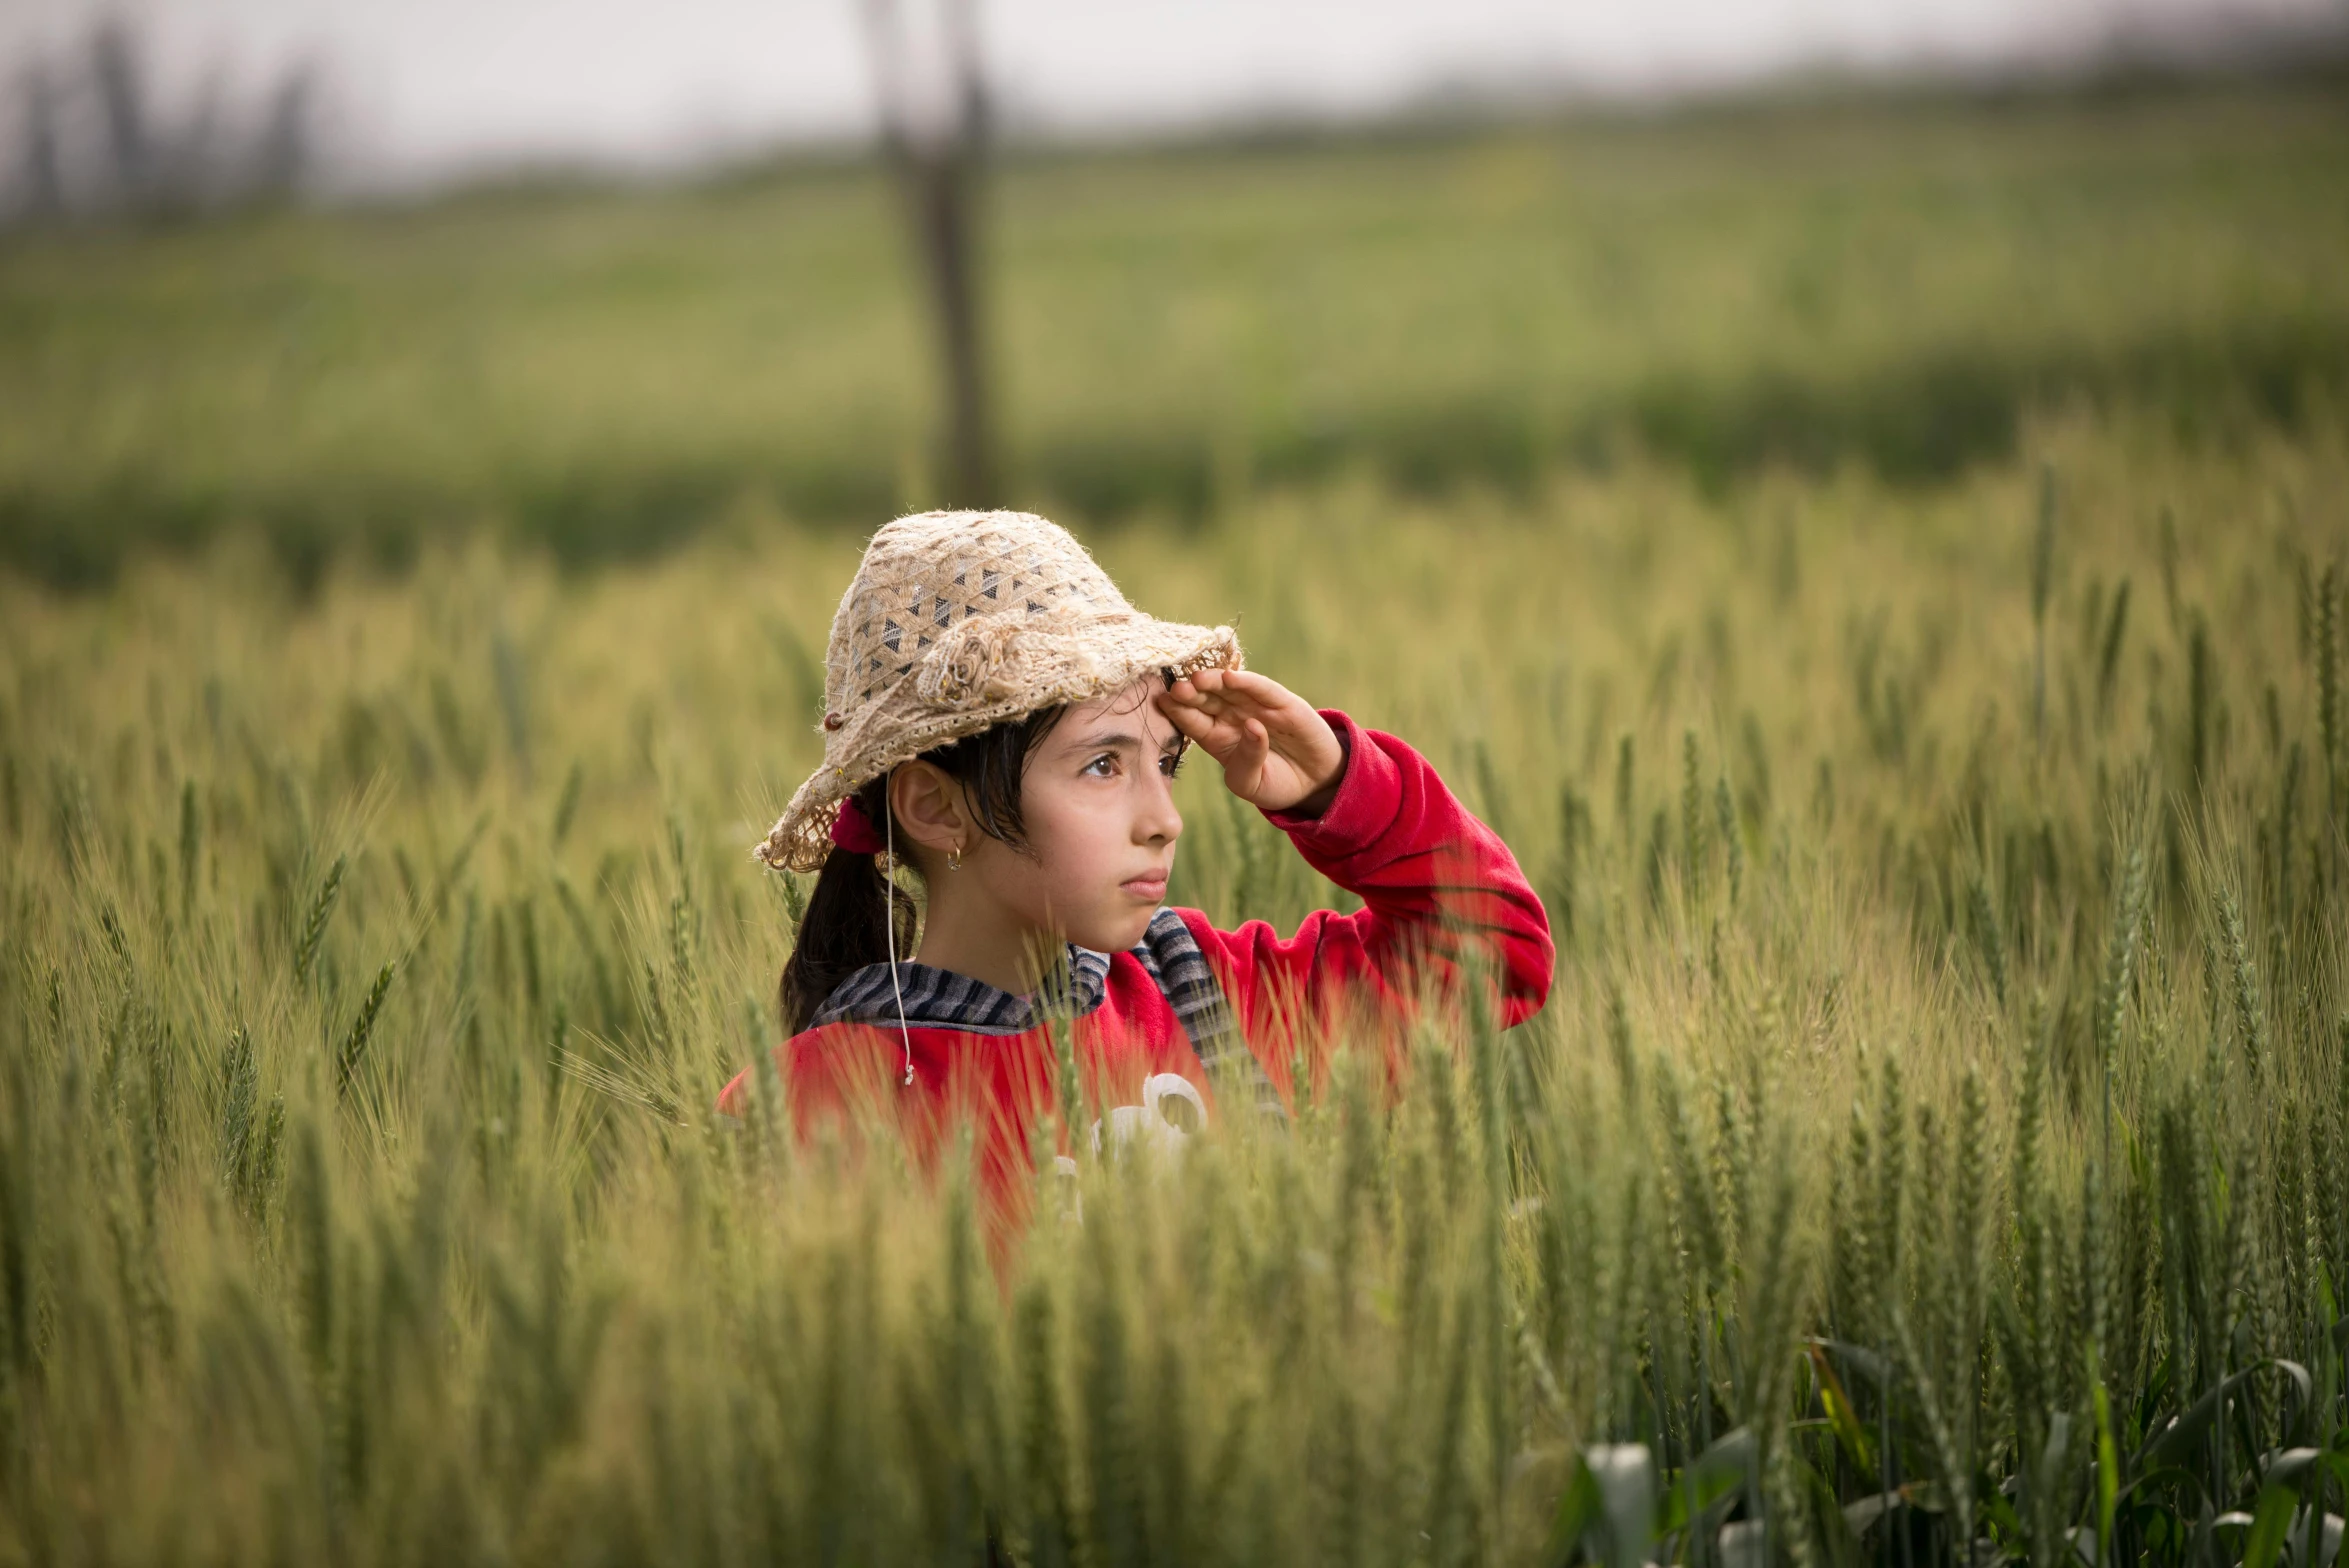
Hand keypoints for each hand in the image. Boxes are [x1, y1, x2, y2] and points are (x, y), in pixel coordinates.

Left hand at [1155, 669, 1344, 814]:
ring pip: (1231, 689)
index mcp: (1218, 737)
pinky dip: (1248, 682)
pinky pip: (1263, 689)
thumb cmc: (1275, 783)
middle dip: (1191, 693)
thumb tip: (1253, 727)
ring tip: (1197, 678)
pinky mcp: (1283, 702)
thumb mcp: (1252, 784)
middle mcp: (1233, 716)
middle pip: (1207, 700)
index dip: (1179, 711)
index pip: (1194, 721)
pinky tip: (1230, 677)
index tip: (1161, 701)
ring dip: (1214, 682)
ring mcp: (1257, 706)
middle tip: (1176, 688)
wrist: (1313, 783)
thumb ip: (1246, 761)